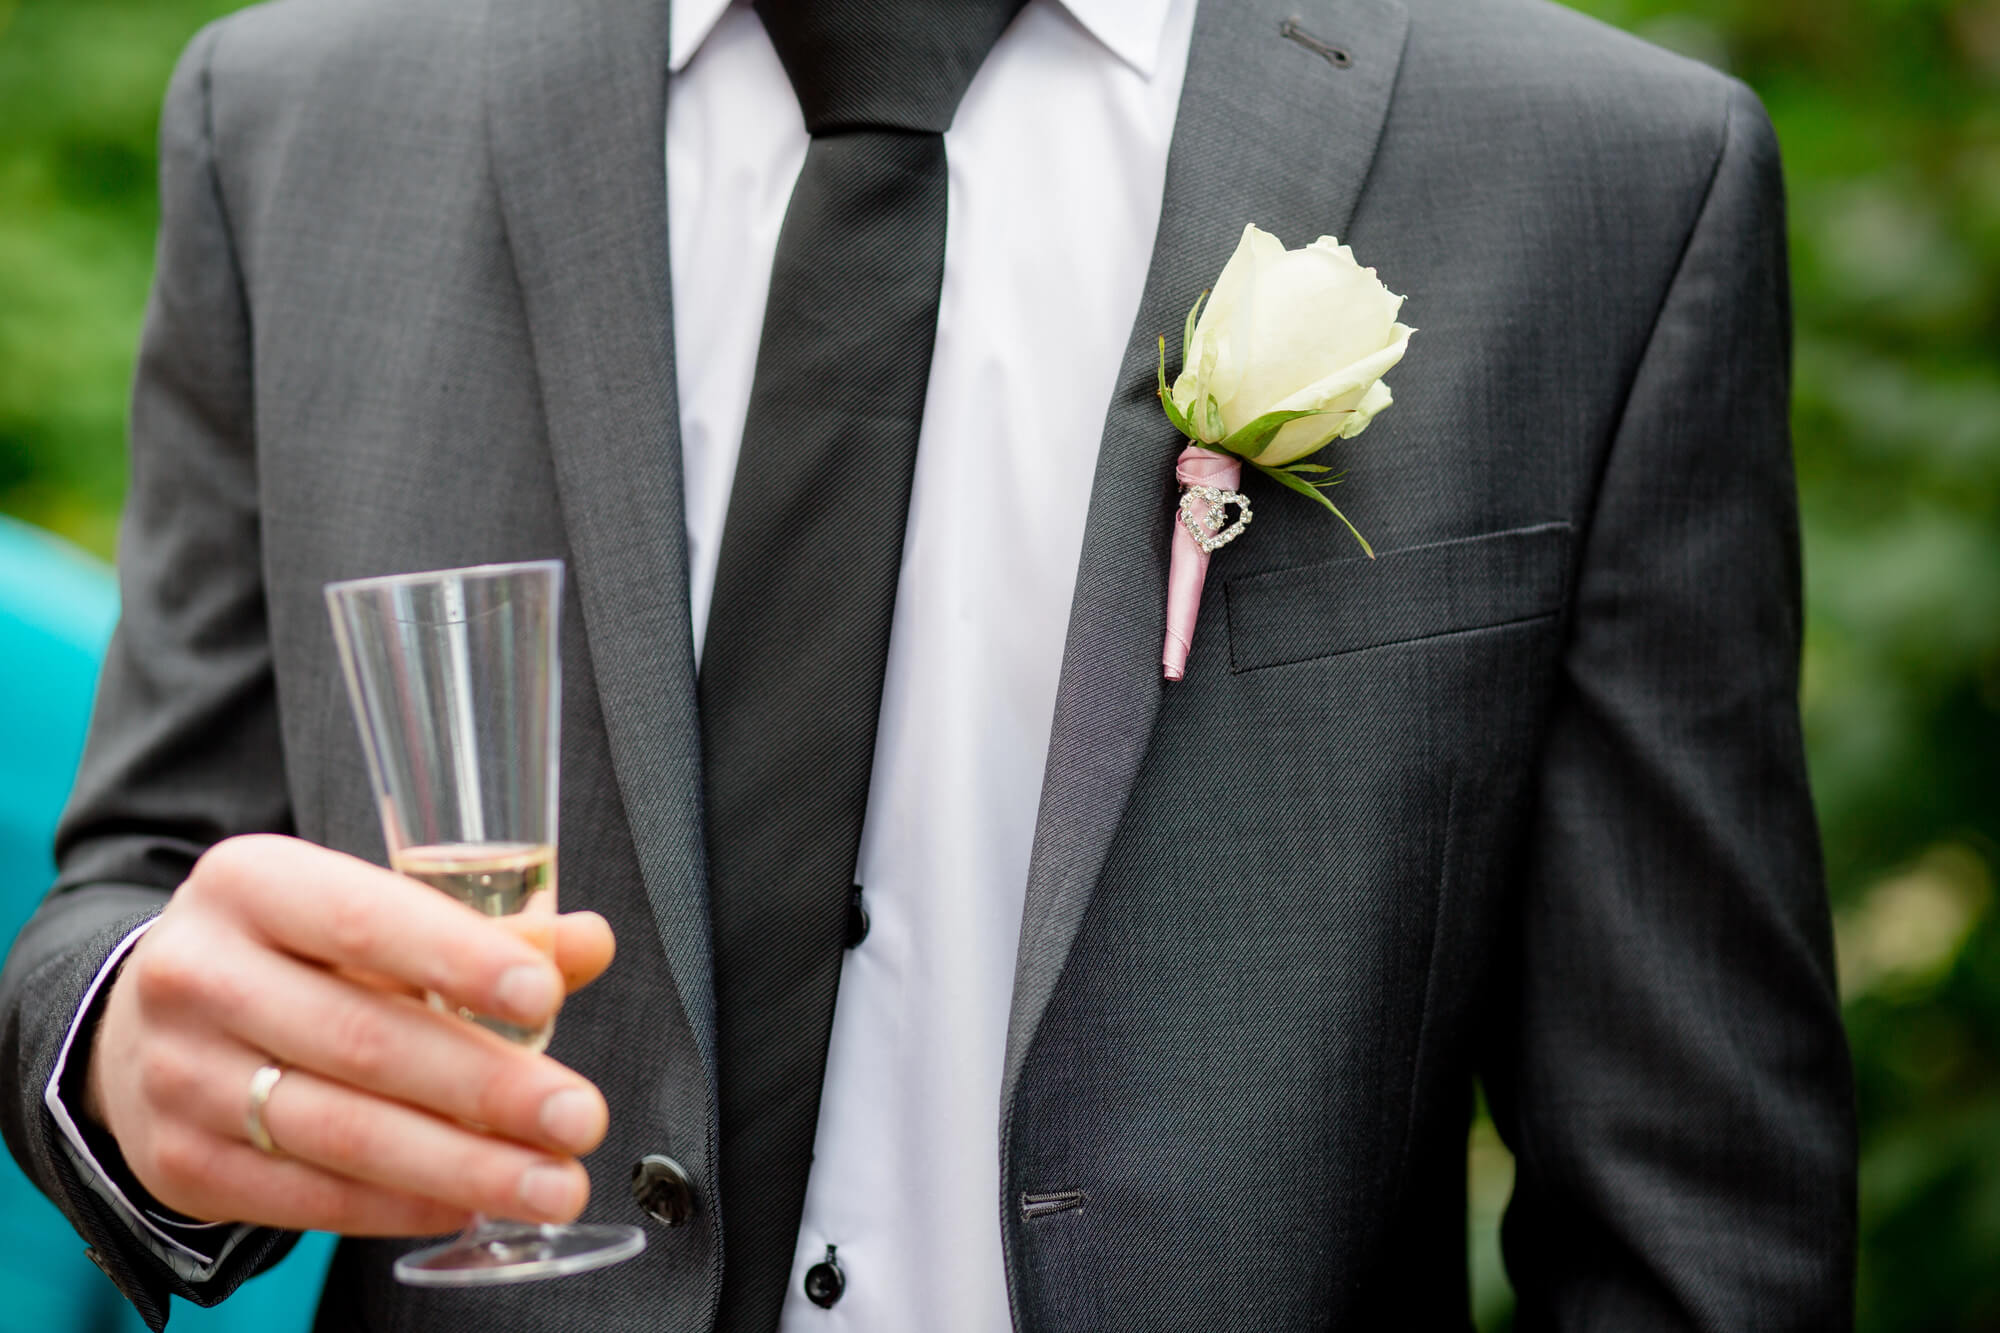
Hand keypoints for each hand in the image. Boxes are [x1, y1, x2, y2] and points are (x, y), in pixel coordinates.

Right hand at [84, 834, 616, 1235]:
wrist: (143, 1026)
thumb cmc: (292, 958)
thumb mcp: (364, 915)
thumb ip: (482, 929)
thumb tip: (587, 943)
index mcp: (251, 885)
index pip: (364, 920)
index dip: (459, 960)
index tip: (545, 995)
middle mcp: (201, 974)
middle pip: (364, 1040)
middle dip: (487, 1086)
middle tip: (578, 1116)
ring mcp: (180, 1075)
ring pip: (342, 1132)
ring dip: (463, 1165)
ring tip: (552, 1182)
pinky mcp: (181, 1162)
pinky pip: (309, 1196)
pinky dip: (402, 1206)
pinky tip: (473, 1204)